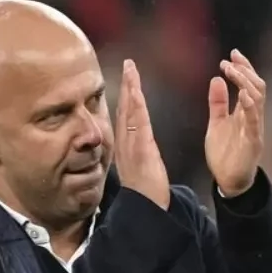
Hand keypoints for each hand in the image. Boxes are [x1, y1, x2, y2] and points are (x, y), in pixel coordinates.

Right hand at [114, 60, 170, 209]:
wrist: (147, 208)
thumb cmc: (147, 191)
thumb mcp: (141, 167)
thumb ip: (139, 151)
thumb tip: (139, 142)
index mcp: (126, 146)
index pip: (125, 115)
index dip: (125, 95)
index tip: (127, 77)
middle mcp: (125, 143)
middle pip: (124, 108)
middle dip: (126, 85)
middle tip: (128, 64)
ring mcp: (131, 145)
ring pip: (129, 112)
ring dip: (130, 89)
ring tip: (131, 70)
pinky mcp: (140, 150)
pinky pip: (138, 124)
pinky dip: (136, 106)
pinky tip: (137, 92)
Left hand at [205, 49, 265, 196]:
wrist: (228, 181)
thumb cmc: (225, 153)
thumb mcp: (216, 123)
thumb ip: (217, 103)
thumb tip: (216, 78)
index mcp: (245, 112)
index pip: (249, 84)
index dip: (243, 68)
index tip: (231, 54)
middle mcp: (253, 117)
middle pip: (257, 87)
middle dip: (245, 71)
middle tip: (230, 60)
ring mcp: (255, 128)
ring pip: (258, 99)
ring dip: (246, 83)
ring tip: (233, 71)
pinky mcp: (253, 142)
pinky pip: (255, 120)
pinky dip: (250, 106)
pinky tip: (243, 93)